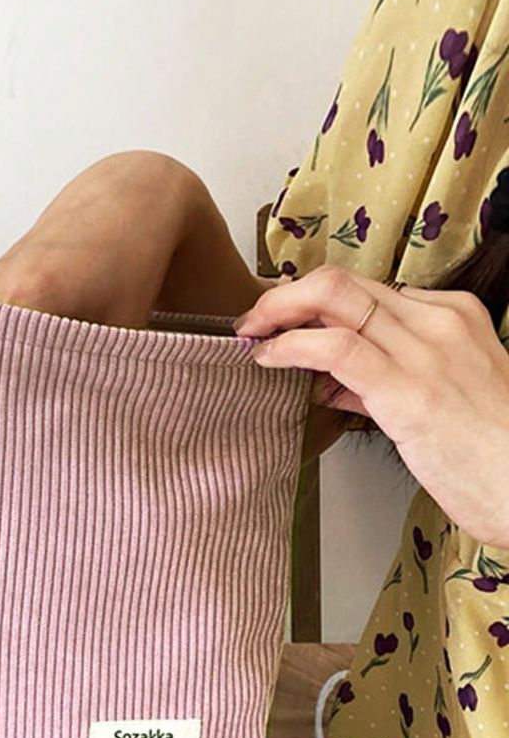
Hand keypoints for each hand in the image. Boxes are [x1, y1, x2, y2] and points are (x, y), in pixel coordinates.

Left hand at [234, 264, 508, 549]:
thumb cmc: (489, 454)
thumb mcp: (440, 400)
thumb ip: (383, 382)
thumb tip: (331, 382)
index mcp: (452, 316)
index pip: (365, 291)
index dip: (313, 303)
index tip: (282, 320)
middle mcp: (438, 322)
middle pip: (344, 282)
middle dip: (286, 295)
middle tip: (254, 321)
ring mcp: (425, 352)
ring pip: (333, 299)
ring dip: (278, 312)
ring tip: (252, 337)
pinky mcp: (408, 391)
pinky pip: (334, 348)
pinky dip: (290, 346)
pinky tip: (270, 359)